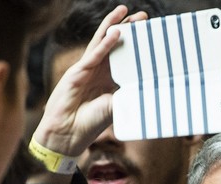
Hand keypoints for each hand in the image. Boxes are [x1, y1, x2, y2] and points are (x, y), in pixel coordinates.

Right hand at [33, 5, 147, 155]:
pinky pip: (94, 54)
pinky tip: (116, 33)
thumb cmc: (90, 124)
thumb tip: (151, 90)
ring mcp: (87, 69)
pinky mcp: (77, 72)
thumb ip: (129, 96)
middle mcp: (100, 71)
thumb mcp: (116, 108)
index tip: (152, 34)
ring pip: (102, 42)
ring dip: (114, 26)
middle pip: (116, 44)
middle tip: (144, 16)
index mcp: (110, 80)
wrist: (68, 134)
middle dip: (128, 29)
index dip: (137, 45)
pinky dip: (105, 44)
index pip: (126, 57)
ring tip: (126, 12)